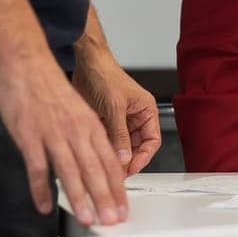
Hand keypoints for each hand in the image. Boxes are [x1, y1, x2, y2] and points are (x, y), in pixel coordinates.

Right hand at [0, 52, 128, 228]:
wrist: (26, 62)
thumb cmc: (50, 86)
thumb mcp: (77, 110)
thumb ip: (86, 136)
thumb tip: (95, 162)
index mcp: (90, 124)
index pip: (111, 160)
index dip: (117, 186)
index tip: (122, 206)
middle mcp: (76, 130)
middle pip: (96, 169)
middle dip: (105, 198)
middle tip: (112, 219)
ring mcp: (54, 133)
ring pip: (71, 170)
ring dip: (79, 197)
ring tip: (86, 218)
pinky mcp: (30, 135)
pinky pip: (38, 167)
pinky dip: (41, 189)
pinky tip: (45, 204)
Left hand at [73, 49, 162, 175]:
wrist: (85, 64)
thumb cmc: (105, 75)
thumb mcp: (114, 106)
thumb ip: (120, 134)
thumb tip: (124, 158)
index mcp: (146, 110)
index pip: (152, 141)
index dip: (143, 157)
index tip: (131, 169)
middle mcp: (136, 117)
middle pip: (137, 147)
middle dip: (128, 160)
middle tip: (116, 173)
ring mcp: (120, 121)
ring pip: (122, 147)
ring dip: (115, 156)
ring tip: (105, 166)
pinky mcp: (106, 123)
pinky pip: (108, 142)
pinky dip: (103, 149)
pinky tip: (96, 155)